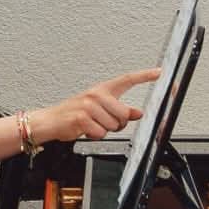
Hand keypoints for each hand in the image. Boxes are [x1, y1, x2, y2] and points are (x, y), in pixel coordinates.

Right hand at [34, 69, 160, 142]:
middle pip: (123, 114)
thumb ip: (119, 110)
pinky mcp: (81, 118)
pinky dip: (94, 136)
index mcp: (102, 89)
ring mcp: (88, 105)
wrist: (50, 121)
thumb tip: (138, 113)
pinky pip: (100, 133)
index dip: (144, 76)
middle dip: (117, 124)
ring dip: (104, 131)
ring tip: (92, 125)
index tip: (159, 72)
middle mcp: (96, 95)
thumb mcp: (99, 109)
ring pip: (112, 125)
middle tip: (103, 123)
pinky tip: (85, 130)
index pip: (127, 79)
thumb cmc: (74, 114)